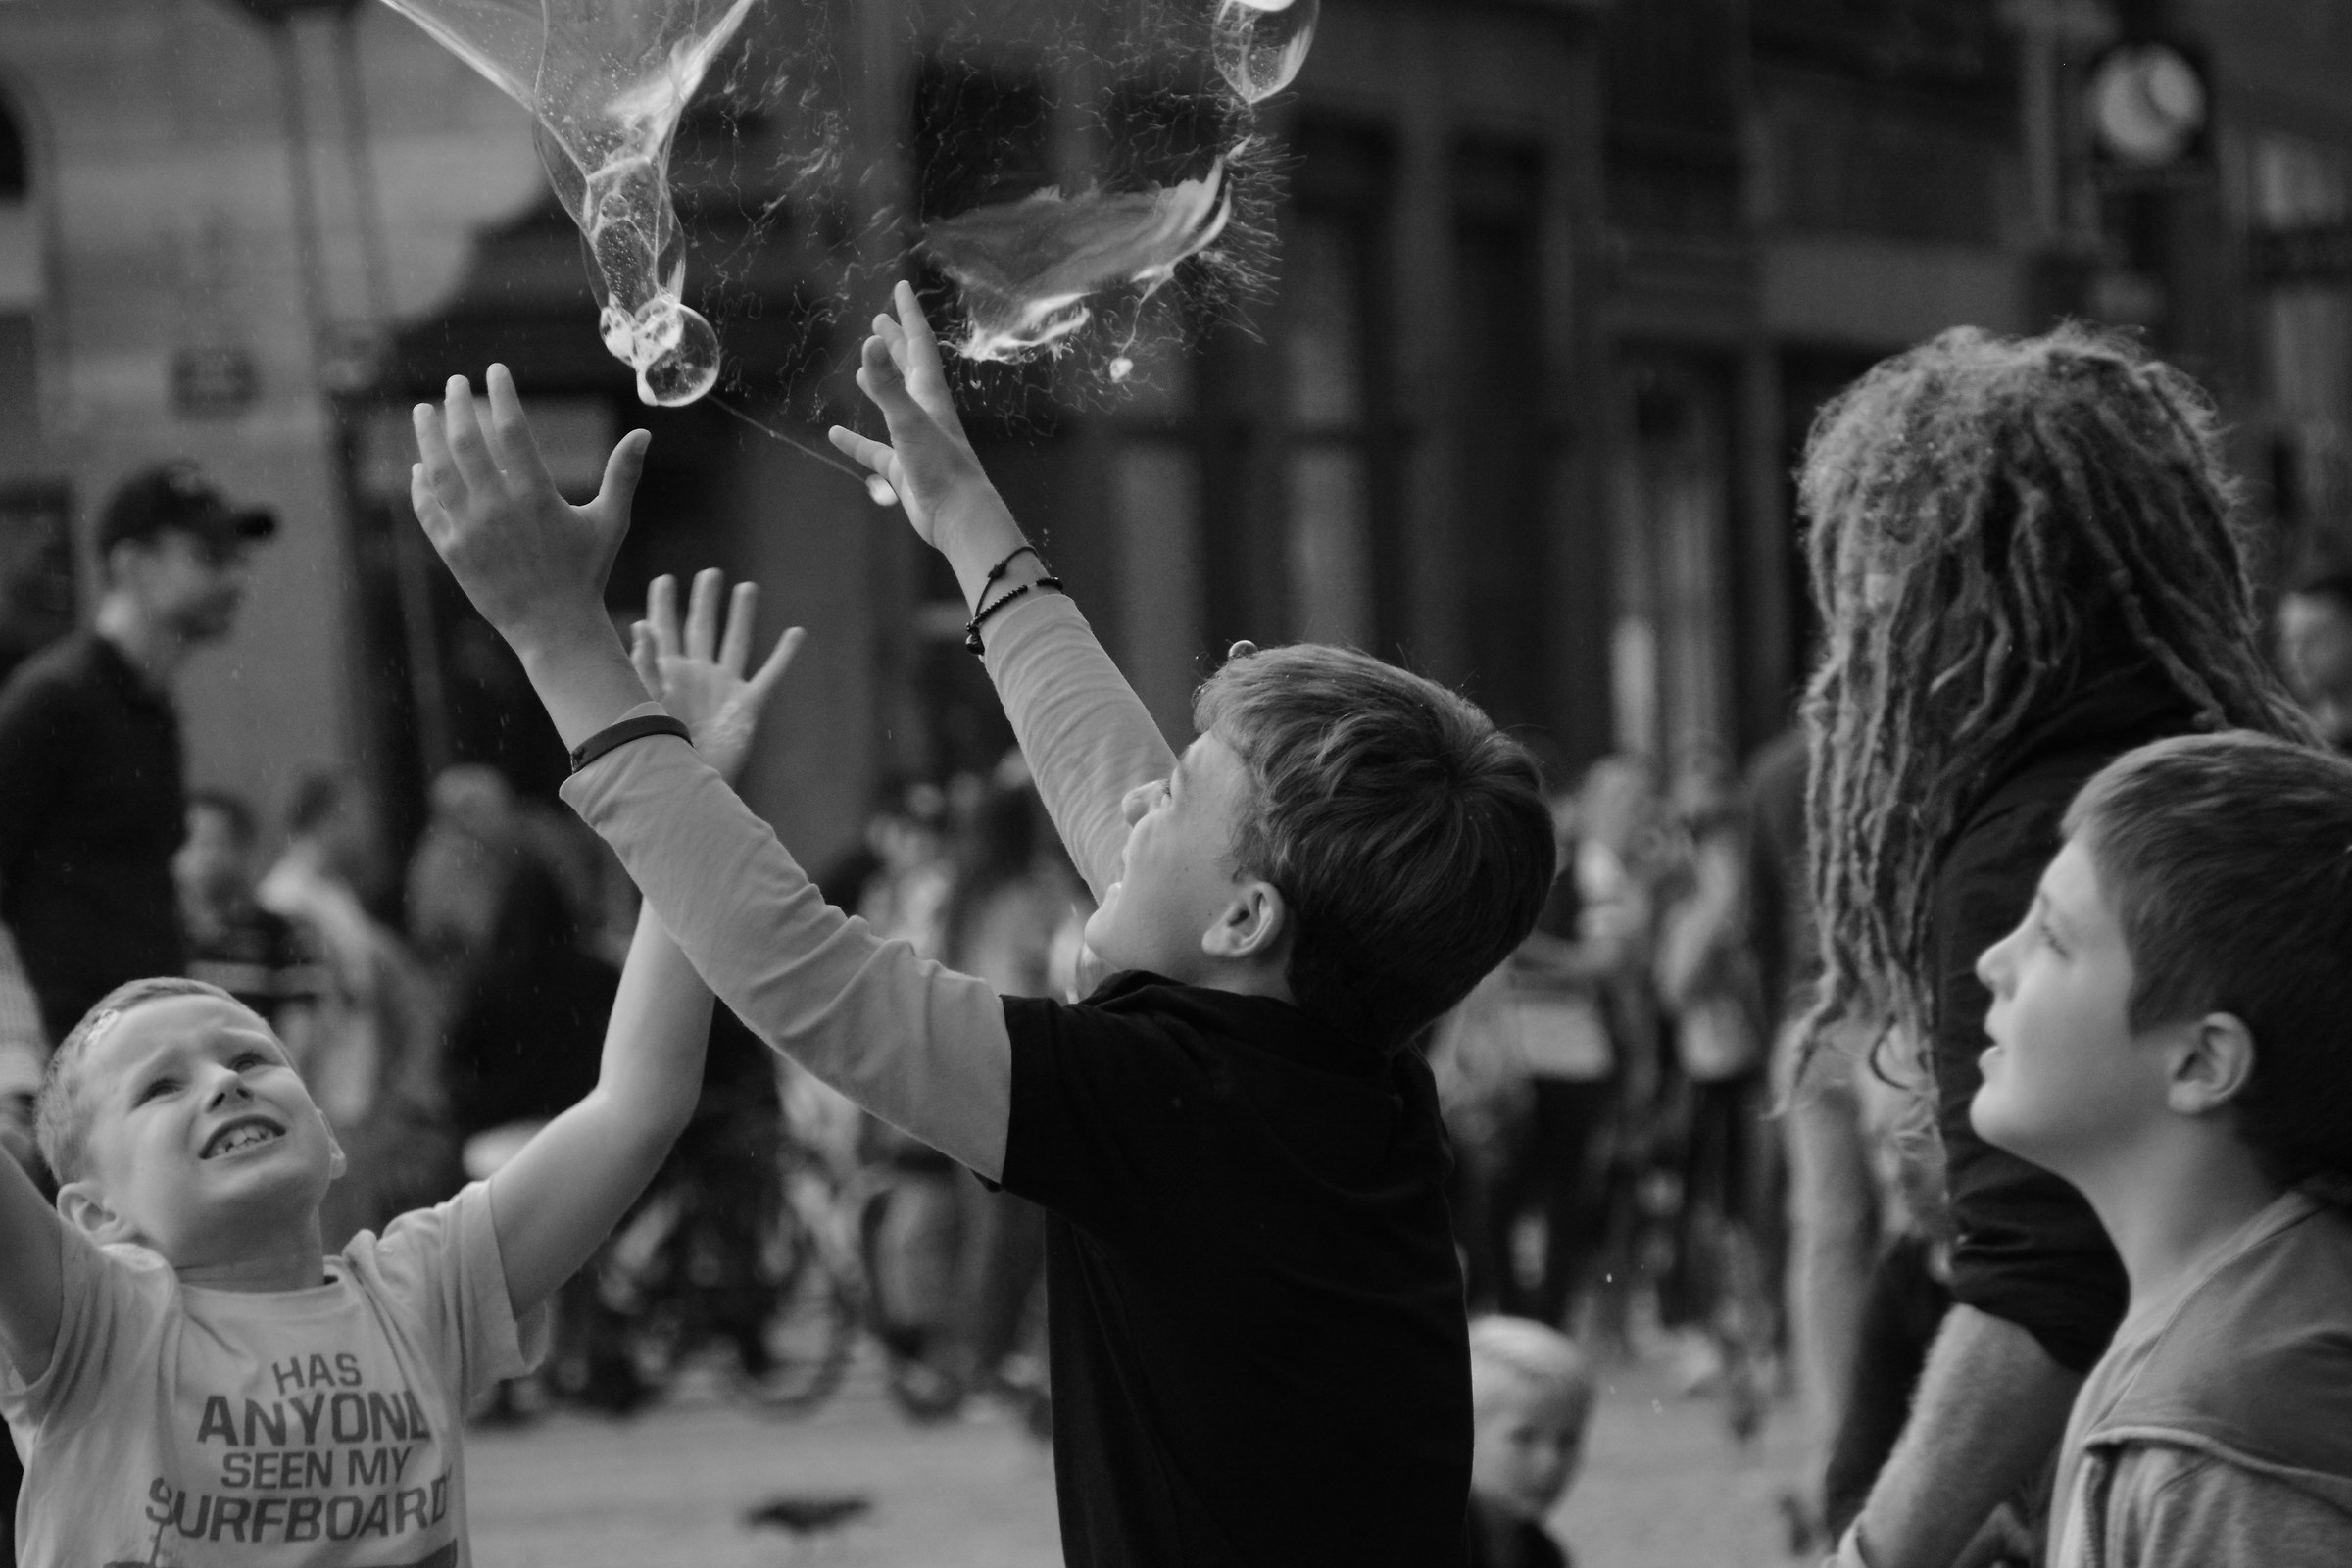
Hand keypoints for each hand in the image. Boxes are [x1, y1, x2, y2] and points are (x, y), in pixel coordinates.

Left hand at [412, 364, 650, 659]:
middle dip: (457, 405)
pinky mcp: (451, 551)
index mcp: (537, 496)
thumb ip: (623, 475)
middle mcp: (498, 509)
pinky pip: (427, 508)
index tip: (495, 370)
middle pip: (466, 441)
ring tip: (423, 411)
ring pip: (437, 469)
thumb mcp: (609, 522)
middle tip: (455, 383)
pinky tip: (420, 466)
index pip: (513, 429)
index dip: (502, 394)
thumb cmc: (586, 572)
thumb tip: (644, 433)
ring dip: (426, 435)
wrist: (553, 627)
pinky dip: (419, 483)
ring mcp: (469, 530)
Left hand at [630, 570, 803, 785]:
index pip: (665, 630)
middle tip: (709, 573)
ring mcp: (724, 689)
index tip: (663, 579)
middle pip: (703, 628)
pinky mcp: (748, 706)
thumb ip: (643, 666)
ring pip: (736, 643)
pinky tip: (796, 633)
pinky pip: (771, 675)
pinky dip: (784, 654)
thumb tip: (640, 627)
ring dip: (742, 616)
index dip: (663, 605)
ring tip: (747, 588)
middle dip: (705, 601)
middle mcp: (698, 676)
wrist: (686, 786)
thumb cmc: (657, 751)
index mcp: (668, 674)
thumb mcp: (645, 704)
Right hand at [827, 282, 996, 551]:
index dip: (909, 315)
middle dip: (895, 343)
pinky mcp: (904, 470)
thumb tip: (869, 342)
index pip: (918, 345)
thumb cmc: (941, 468)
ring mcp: (915, 441)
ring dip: (880, 384)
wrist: (960, 517)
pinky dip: (854, 441)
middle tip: (881, 320)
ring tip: (862, 369)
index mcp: (931, 395)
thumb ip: (886, 385)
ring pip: (894, 406)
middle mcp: (925, 413)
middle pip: (909, 369)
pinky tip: (834, 436)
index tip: (901, 287)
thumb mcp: (908, 421)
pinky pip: (873, 451)